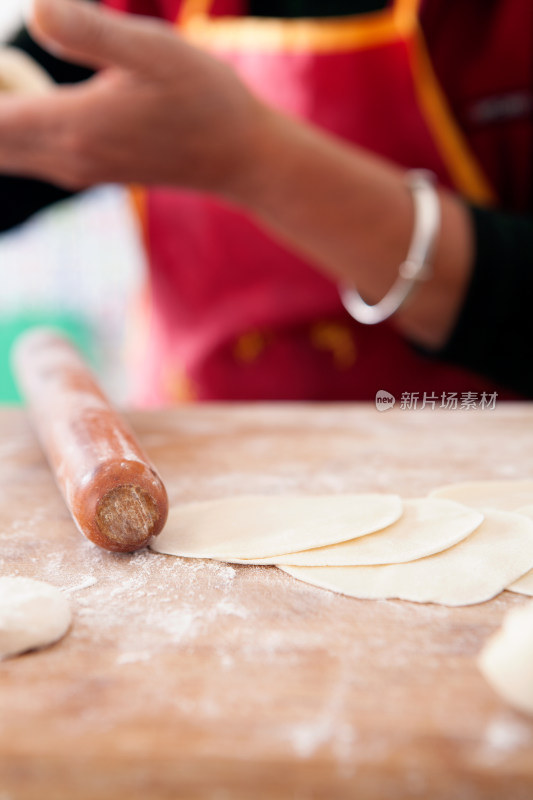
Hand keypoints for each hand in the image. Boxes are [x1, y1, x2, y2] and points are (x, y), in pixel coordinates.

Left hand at [0, 0, 264, 191]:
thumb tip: (34, 9)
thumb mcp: (153, 51)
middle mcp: (65, 157)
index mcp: (73, 126)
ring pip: (4, 150)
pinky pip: (26, 153)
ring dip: (0, 113)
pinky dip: (14, 126)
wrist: (240, 156)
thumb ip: (89, 30)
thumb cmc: (204, 98)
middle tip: (14, 67)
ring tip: (25, 73)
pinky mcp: (87, 169)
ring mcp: (75, 169)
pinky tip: (36, 87)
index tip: (4, 64)